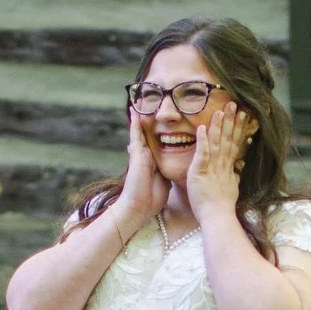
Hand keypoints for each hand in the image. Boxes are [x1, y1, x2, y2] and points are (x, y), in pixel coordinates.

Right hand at [105, 111, 168, 239]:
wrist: (139, 207)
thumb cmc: (151, 199)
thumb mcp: (163, 181)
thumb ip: (166, 172)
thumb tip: (175, 168)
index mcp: (153, 161)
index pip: (158, 142)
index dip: (162, 131)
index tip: (166, 119)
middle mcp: (146, 155)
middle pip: (149, 133)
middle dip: (150, 120)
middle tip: (152, 104)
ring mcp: (140, 154)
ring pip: (142, 131)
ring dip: (142, 117)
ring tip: (141, 102)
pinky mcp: (136, 154)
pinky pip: (136, 135)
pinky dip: (135, 124)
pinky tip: (135, 112)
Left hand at [182, 101, 251, 215]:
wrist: (218, 216)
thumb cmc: (222, 206)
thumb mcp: (231, 187)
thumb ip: (233, 175)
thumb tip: (239, 169)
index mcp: (227, 166)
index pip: (233, 143)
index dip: (238, 128)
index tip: (244, 115)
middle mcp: (221, 163)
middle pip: (227, 138)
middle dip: (231, 120)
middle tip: (235, 104)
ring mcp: (212, 166)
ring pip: (216, 142)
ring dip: (218, 125)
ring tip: (221, 110)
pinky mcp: (201, 171)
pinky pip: (202, 153)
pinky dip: (203, 140)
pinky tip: (203, 127)